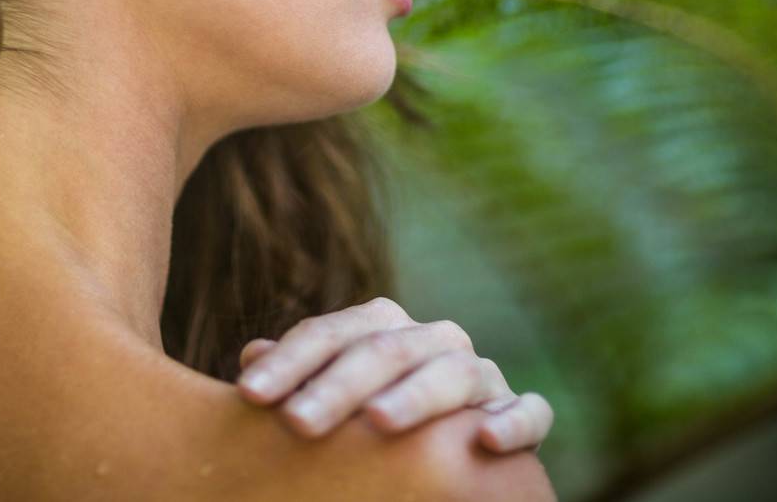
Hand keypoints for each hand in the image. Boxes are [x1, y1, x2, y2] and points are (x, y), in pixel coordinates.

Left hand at [234, 296, 552, 452]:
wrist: (446, 449)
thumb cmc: (367, 422)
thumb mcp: (329, 397)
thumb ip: (297, 376)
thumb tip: (251, 354)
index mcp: (382, 328)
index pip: (330, 334)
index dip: (287, 362)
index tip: (247, 395)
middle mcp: (433, 340)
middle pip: (384, 350)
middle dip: (336, 385)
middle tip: (295, 421)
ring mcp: (481, 374)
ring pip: (452, 373)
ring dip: (415, 396)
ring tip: (377, 421)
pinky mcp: (519, 413)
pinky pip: (529, 411)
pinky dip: (513, 422)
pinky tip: (485, 442)